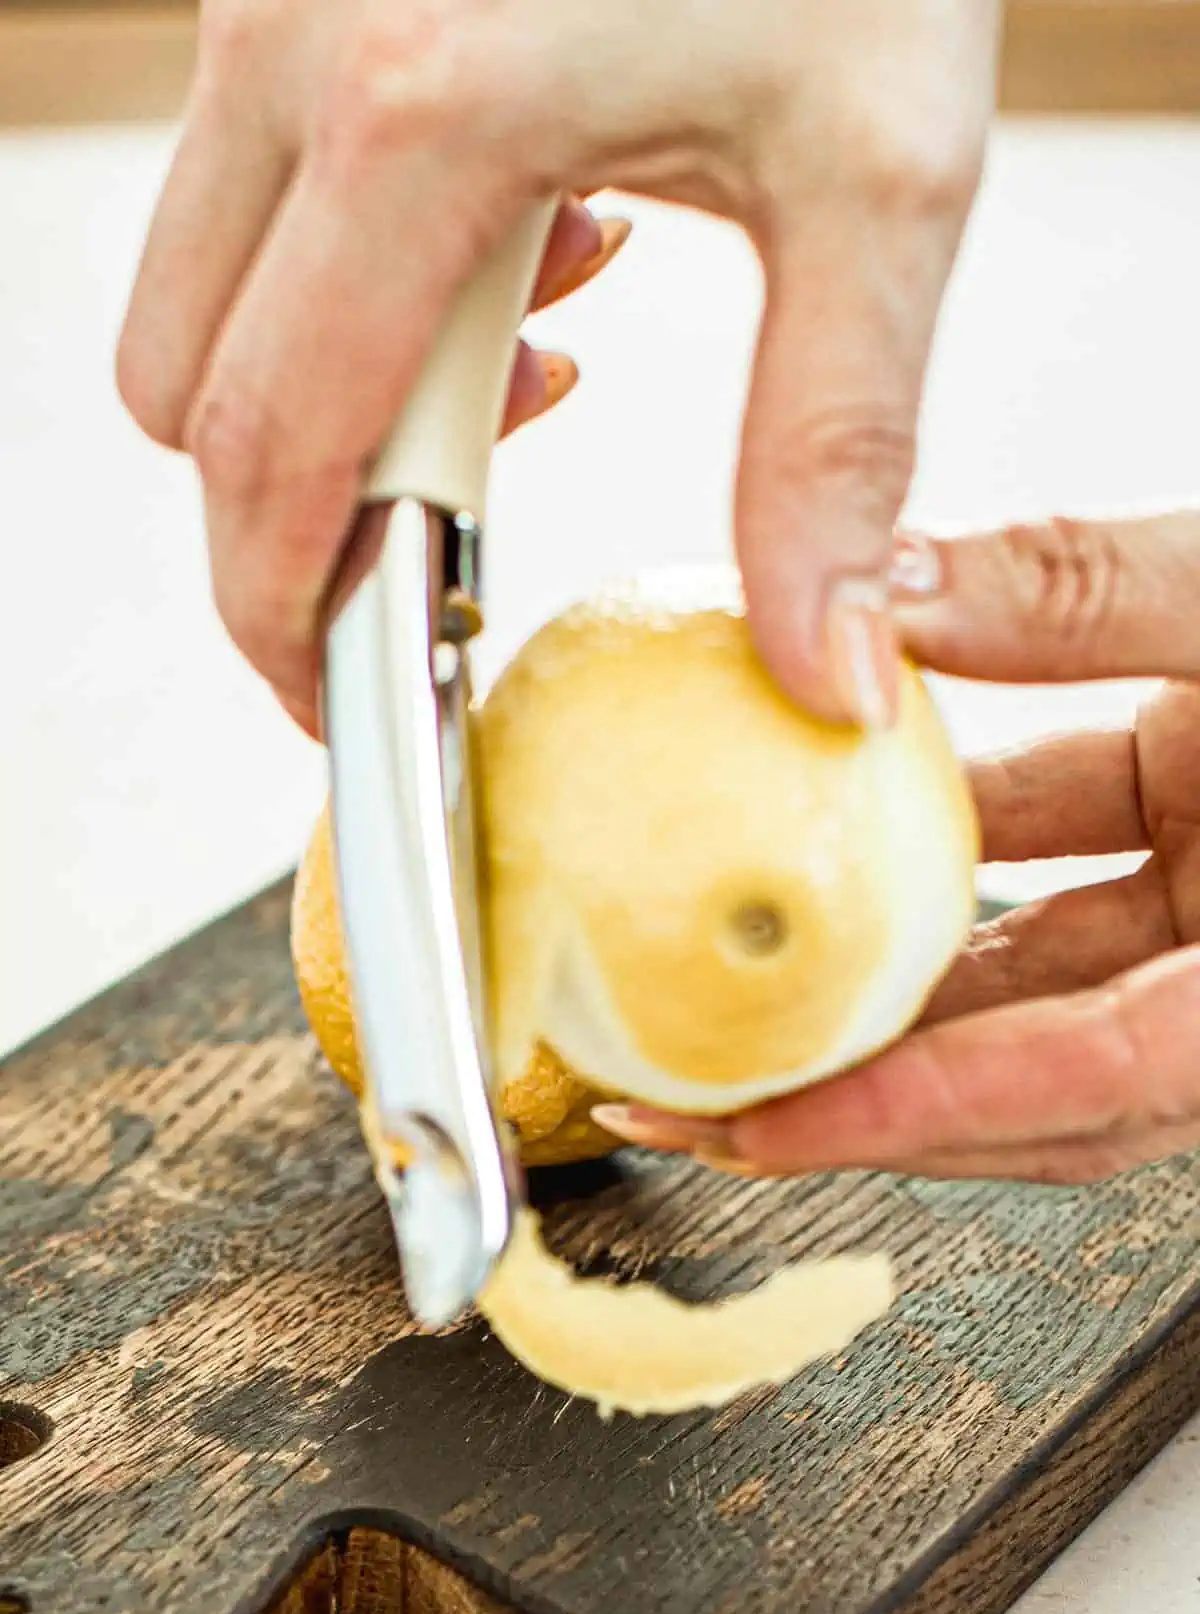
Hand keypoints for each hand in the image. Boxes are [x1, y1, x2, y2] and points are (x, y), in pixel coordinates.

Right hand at [117, 0, 997, 736]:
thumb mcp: (880, 174)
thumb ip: (834, 445)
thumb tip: (827, 666)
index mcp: (422, 107)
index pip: (273, 451)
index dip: (288, 616)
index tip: (340, 698)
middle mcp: (295, 40)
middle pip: (190, 396)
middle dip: (301, 517)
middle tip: (448, 547)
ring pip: (201, 294)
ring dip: (332, 387)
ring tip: (530, 354)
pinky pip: (248, 188)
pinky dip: (343, 272)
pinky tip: (514, 235)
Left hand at [602, 510, 1199, 1183]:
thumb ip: (1086, 593)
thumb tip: (876, 592)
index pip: (1092, 1082)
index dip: (923, 1123)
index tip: (769, 1128)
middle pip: (1035, 1089)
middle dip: (867, 1109)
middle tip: (702, 1102)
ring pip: (1037, 1007)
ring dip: (891, 1005)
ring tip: (731, 996)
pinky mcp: (1198, 857)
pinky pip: (1060, 900)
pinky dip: (955, 885)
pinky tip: (843, 845)